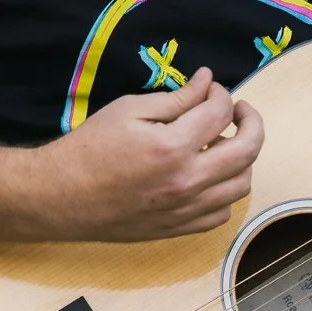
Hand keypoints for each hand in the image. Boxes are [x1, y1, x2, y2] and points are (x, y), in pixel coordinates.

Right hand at [35, 67, 262, 242]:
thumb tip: (206, 82)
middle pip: (247, 150)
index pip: (220, 112)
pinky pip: (222, 212)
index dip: (220, 92)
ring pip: (242, 184)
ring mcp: (186, 209)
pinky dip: (225, 191)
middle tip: (239, 110)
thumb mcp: (128, 110)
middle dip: (251, 122)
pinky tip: (208, 176)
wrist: (60, 196)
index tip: (209, 87)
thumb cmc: (89, 149)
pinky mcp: (179, 228)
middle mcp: (187, 181)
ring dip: (242, 159)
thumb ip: (175, 98)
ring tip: (223, 143)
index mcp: (172, 146)